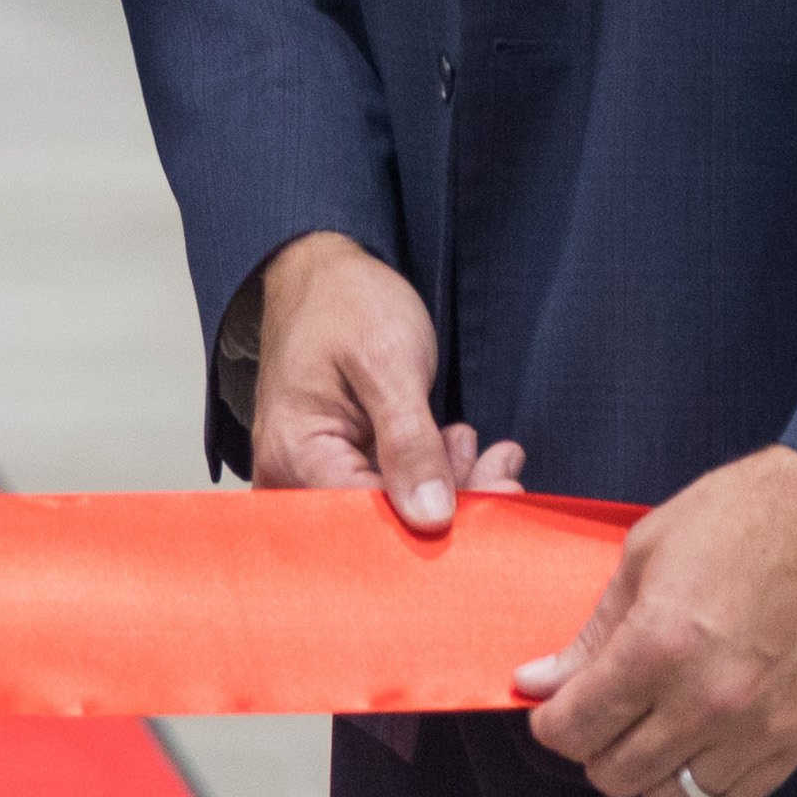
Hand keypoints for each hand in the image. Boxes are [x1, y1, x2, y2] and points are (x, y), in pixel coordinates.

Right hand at [241, 229, 518, 529]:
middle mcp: (292, 477)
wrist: (322, 274)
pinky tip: (459, 446)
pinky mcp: (338, 469)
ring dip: (450, 486)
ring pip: (392, 511)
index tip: (503, 492)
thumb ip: (409, 443)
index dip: (441, 516)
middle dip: (454, 502)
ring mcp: (314, 475)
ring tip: (485, 448)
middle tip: (505, 469)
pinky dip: (432, 474)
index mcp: (293, 453)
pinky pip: (387, 490)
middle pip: (382, 523)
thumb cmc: (346, 304)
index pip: (371, 516)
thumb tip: (432, 518)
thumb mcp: (388, 362)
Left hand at [517, 445, 796, 796]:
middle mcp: (706, 703)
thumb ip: (593, 632)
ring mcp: (759, 731)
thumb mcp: (648, 552)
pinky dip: (704, 782)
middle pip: (615, 775)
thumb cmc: (749, 515)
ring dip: (649, 772)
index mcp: (657, 647)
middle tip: (604, 712)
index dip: (550, 722)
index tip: (555, 706)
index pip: (574, 730)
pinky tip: (703, 742)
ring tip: (655, 729)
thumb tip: (538, 682)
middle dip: (594, 747)